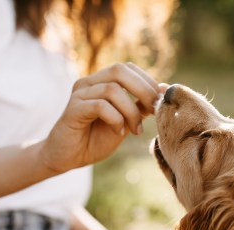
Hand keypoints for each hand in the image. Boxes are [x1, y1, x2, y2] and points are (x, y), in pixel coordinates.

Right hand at [40, 63, 161, 172]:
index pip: (128, 68)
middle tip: (153, 111)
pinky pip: (100, 106)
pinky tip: (118, 132)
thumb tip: (165, 90)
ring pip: (112, 89)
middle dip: (143, 90)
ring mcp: (79, 94)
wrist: (68, 157)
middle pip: (120, 70)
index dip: (147, 82)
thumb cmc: (95, 139)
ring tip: (135, 130)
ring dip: (130, 111)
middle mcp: (89, 82)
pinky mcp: (73, 109)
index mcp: (101, 81)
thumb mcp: (125, 121)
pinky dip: (116, 119)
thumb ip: (141, 106)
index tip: (159, 103)